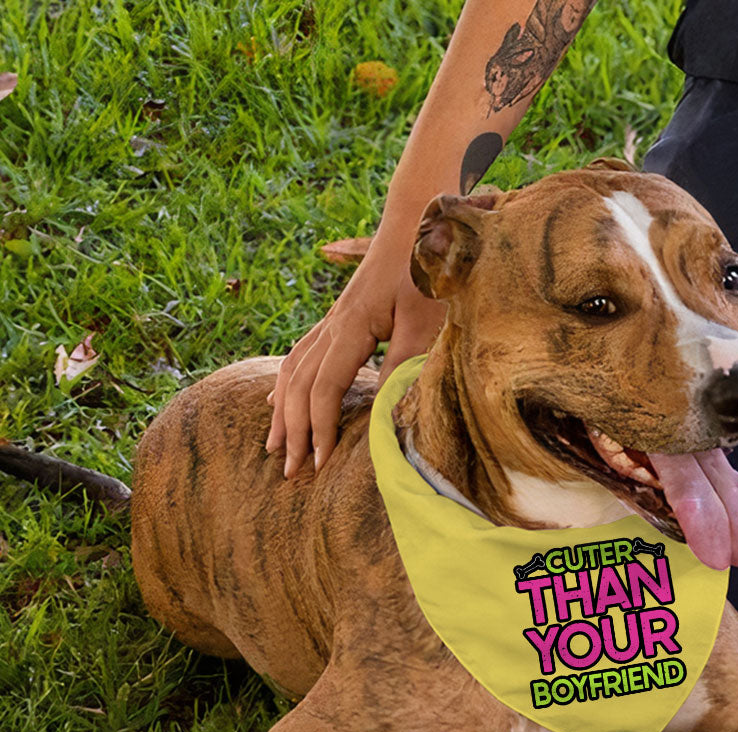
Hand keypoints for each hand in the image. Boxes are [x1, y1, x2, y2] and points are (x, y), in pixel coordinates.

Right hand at [266, 245, 445, 476]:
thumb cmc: (428, 269)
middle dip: (293, 430)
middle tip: (291, 471)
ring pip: (292, 370)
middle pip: (299, 385)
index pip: (324, 389)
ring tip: (275, 445)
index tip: (321, 465)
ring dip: (283, 411)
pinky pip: (300, 355)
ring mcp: (332, 320)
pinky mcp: (340, 318)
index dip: (320, 429)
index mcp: (350, 327)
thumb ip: (404, 366)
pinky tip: (279, 399)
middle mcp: (333, 325)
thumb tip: (385, 414)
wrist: (420, 221)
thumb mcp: (425, 321)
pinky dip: (287, 383)